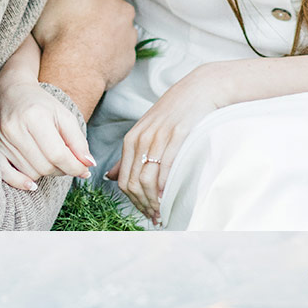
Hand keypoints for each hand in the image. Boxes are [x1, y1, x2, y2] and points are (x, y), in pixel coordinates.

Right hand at [0, 79, 94, 184]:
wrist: (10, 92)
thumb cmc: (40, 105)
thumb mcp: (64, 116)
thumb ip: (78, 141)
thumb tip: (89, 165)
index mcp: (35, 117)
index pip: (58, 154)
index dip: (75, 167)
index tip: (84, 170)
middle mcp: (15, 129)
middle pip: (45, 166)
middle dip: (62, 169)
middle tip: (67, 161)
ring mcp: (1, 140)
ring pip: (31, 172)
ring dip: (45, 172)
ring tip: (49, 158)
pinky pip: (5, 174)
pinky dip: (20, 182)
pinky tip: (31, 184)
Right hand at [34, 0, 136, 91]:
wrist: (71, 71)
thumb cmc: (59, 31)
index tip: (80, 3)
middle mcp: (124, 11)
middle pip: (115, 7)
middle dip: (101, 12)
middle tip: (80, 23)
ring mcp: (129, 36)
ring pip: (119, 29)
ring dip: (107, 32)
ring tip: (86, 42)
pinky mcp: (129, 58)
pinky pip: (121, 51)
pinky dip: (110, 52)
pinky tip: (93, 56)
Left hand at [107, 65, 232, 222]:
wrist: (198, 90)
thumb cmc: (174, 114)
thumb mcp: (146, 132)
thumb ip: (129, 156)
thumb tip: (109, 177)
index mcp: (131, 140)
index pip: (124, 180)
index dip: (133, 202)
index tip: (146, 213)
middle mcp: (141, 140)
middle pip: (134, 183)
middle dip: (143, 205)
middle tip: (156, 217)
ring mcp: (158, 138)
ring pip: (147, 179)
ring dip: (154, 201)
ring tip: (164, 212)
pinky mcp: (177, 136)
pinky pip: (166, 167)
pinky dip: (166, 186)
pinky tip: (170, 197)